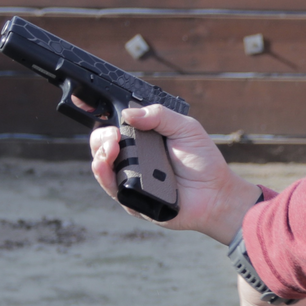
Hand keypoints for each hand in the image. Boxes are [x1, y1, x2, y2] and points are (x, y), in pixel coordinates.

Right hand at [89, 105, 261, 242]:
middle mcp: (133, 158)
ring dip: (99, 155)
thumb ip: (159, 116)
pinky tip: (104, 165)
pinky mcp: (132, 200)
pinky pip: (112, 188)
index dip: (102, 119)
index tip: (89, 106)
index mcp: (143, 139)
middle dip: (101, 138)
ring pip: (101, 166)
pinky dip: (104, 176)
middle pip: (101, 145)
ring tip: (111, 148)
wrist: (216, 193)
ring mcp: (130, 179)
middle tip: (113, 136)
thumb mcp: (185, 128)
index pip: (115, 126)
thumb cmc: (203, 161)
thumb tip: (128, 113)